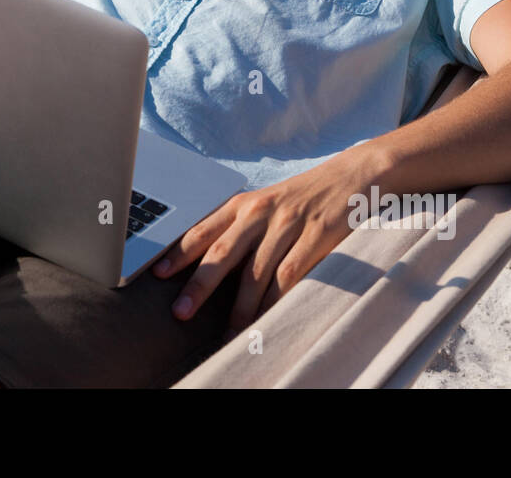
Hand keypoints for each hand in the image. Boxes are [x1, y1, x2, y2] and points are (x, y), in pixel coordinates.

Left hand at [151, 146, 375, 334]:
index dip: (180, 253)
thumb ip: (239, 228)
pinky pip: (291, 275)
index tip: (159, 274)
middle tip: (181, 311)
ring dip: (241, 308)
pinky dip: (277, 301)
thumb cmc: (301, 198)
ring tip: (228, 335)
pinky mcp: (317, 235)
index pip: (205, 229)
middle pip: (224, 252)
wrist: (351, 176)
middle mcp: (261, 211)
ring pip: (257, 272)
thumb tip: (205, 264)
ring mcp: (289, 223)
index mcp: (244, 203)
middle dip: (200, 285)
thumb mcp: (265, 204)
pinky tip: (267, 319)